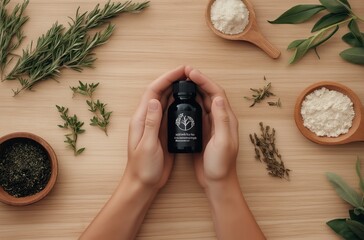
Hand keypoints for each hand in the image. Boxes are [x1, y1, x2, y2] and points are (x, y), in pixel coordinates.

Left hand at [125, 65, 188, 189]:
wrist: (143, 184)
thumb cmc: (143, 168)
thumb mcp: (147, 145)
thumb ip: (151, 123)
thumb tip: (156, 100)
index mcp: (141, 119)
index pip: (153, 91)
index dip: (166, 78)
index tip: (181, 71)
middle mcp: (148, 118)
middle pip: (160, 92)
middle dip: (173, 80)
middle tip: (189, 73)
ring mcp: (155, 125)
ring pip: (166, 101)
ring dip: (176, 90)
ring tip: (191, 82)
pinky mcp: (162, 132)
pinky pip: (170, 113)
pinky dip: (178, 104)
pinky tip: (188, 102)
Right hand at [186, 68, 238, 188]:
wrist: (216, 181)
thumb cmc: (221, 164)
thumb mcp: (222, 142)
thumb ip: (221, 120)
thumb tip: (217, 97)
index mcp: (226, 119)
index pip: (216, 93)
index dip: (204, 80)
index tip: (191, 73)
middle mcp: (220, 119)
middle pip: (209, 93)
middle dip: (198, 81)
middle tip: (184, 73)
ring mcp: (211, 125)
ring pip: (203, 101)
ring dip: (194, 90)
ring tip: (181, 82)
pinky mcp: (204, 131)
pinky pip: (197, 112)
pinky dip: (190, 103)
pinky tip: (180, 101)